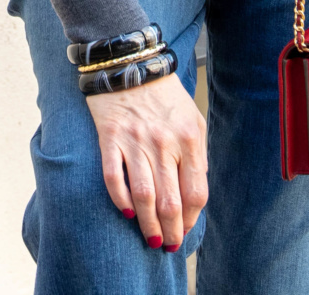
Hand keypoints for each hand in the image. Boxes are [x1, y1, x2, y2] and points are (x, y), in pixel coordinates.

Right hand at [85, 73, 207, 251]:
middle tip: (169, 245)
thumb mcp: (192, 118)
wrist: (131, 64)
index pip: (195, 191)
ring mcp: (135, 142)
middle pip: (170, 200)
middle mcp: (164, 143)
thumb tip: (197, 187)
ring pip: (144, 195)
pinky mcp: (110, 139)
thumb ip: (198, 152)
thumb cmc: (165, 94)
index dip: (191, 217)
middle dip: (171, 229)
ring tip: (151, 239)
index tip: (185, 229)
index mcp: (188, 139)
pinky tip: (127, 213)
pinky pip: (114, 178)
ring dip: (148, 223)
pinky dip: (120, 200)